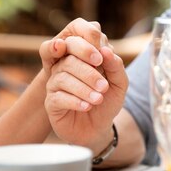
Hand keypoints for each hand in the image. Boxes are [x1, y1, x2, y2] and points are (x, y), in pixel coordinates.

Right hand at [41, 21, 127, 150]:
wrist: (98, 128)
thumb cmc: (106, 101)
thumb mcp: (118, 84)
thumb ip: (115, 66)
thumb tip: (106, 49)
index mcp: (79, 57)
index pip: (76, 42)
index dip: (86, 47)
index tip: (101, 59)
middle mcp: (64, 68)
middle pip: (69, 61)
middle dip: (88, 72)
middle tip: (104, 85)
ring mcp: (55, 85)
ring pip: (63, 79)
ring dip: (83, 88)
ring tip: (98, 99)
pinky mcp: (51, 102)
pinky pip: (58, 97)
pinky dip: (74, 101)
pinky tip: (87, 106)